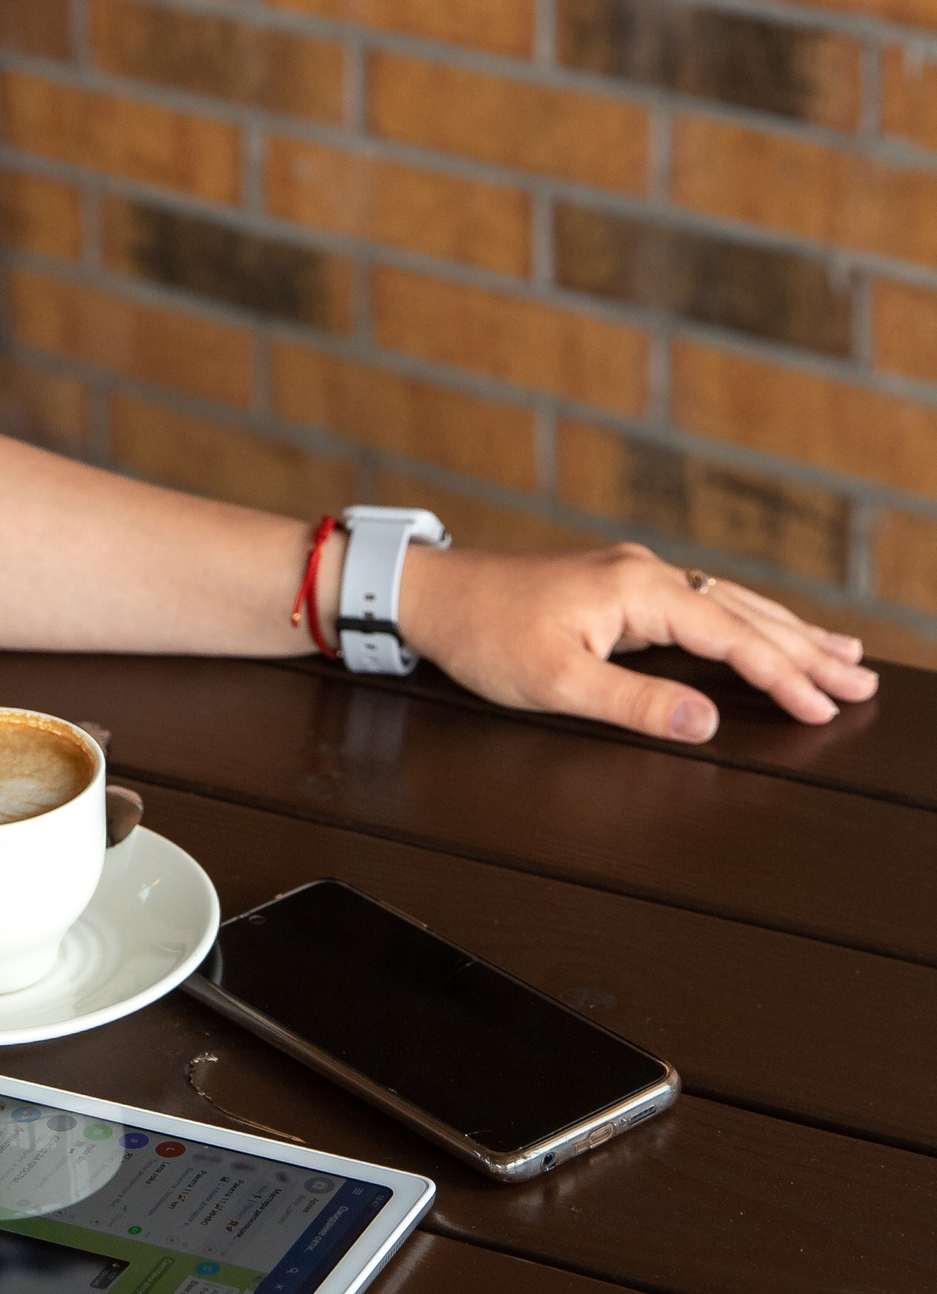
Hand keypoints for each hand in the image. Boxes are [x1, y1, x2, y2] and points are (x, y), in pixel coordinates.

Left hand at [399, 542, 877, 740]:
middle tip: (862, 683)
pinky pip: (701, 603)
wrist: (431, 595)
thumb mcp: (554, 682)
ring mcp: (633, 575)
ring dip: (785, 631)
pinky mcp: (619, 586)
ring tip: (841, 656)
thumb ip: (634, 703)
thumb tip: (706, 721)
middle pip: (744, 613)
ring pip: (728, 603)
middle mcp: (644, 572)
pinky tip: (765, 630)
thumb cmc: (482, 635)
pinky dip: (744, 621)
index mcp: (636, 590)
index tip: (826, 707)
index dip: (782, 675)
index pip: (731, 636)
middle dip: (806, 649)